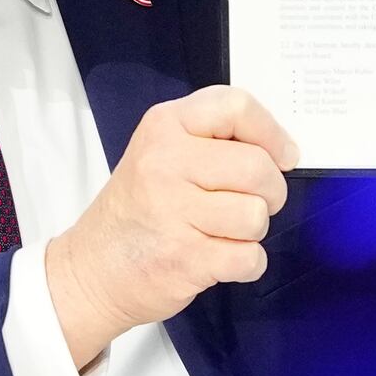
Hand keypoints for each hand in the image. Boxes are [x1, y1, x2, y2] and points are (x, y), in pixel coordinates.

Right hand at [43, 84, 296, 368]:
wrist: (92, 270)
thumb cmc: (137, 210)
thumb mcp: (160, 153)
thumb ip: (211, 140)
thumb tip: (281, 150)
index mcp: (164, 127)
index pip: (236, 106)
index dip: (272, 132)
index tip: (283, 156)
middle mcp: (166, 163)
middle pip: (258, 167)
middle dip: (270, 192)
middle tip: (250, 202)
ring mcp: (173, 212)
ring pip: (256, 215)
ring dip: (251, 231)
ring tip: (221, 232)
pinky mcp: (185, 259)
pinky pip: (250, 257)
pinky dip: (246, 264)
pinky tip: (219, 258)